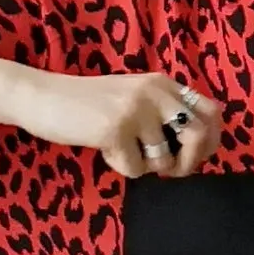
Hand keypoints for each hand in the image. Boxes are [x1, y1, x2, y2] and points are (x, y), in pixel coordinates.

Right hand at [4, 65, 226, 178]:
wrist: (42, 97)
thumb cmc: (86, 106)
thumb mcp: (133, 99)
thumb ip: (162, 114)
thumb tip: (198, 150)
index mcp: (162, 83)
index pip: (210, 111)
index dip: (211, 141)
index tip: (196, 158)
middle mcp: (155, 91)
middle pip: (199, 136)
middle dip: (189, 162)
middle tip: (170, 171)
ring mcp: (136, 109)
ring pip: (164, 159)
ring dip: (145, 166)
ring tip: (122, 152)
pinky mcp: (116, 129)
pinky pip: (135, 168)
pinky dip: (120, 167)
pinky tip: (103, 150)